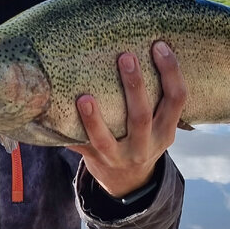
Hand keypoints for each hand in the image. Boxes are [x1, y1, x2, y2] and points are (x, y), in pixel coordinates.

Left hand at [67, 40, 186, 199]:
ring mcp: (118, 157)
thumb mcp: (159, 126)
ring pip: (106, 139)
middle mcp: (145, 146)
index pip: (177, 99)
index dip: (171, 72)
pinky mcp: (95, 161)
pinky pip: (80, 147)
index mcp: (165, 131)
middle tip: (125, 56)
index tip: (159, 45)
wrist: (128, 183)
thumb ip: (156, 99)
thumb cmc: (142, 139)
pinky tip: (53, 118)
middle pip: (141, 116)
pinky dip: (67, 134)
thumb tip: (146, 46)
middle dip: (134, 86)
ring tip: (84, 98)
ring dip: (94, 120)